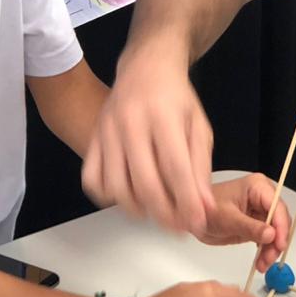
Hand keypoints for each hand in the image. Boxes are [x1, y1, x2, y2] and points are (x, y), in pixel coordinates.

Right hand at [82, 46, 214, 235]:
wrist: (145, 68)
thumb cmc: (176, 98)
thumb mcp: (199, 127)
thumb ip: (201, 168)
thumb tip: (203, 208)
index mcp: (163, 117)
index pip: (175, 169)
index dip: (186, 201)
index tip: (196, 224)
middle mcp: (130, 123)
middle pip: (144, 183)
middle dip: (164, 214)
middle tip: (179, 228)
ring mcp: (107, 132)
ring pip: (115, 187)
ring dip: (137, 210)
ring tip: (157, 212)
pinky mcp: (92, 139)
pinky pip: (92, 179)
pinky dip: (109, 196)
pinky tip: (128, 195)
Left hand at [197, 173, 289, 271]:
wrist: (195, 219)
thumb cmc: (206, 210)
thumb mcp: (227, 219)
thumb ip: (250, 227)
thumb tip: (270, 234)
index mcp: (257, 186)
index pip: (278, 206)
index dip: (282, 226)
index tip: (279, 244)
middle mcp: (262, 197)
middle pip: (280, 221)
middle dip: (277, 241)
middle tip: (269, 257)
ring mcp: (261, 211)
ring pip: (276, 233)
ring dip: (272, 250)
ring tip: (262, 263)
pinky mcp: (257, 224)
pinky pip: (269, 239)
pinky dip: (266, 251)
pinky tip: (260, 260)